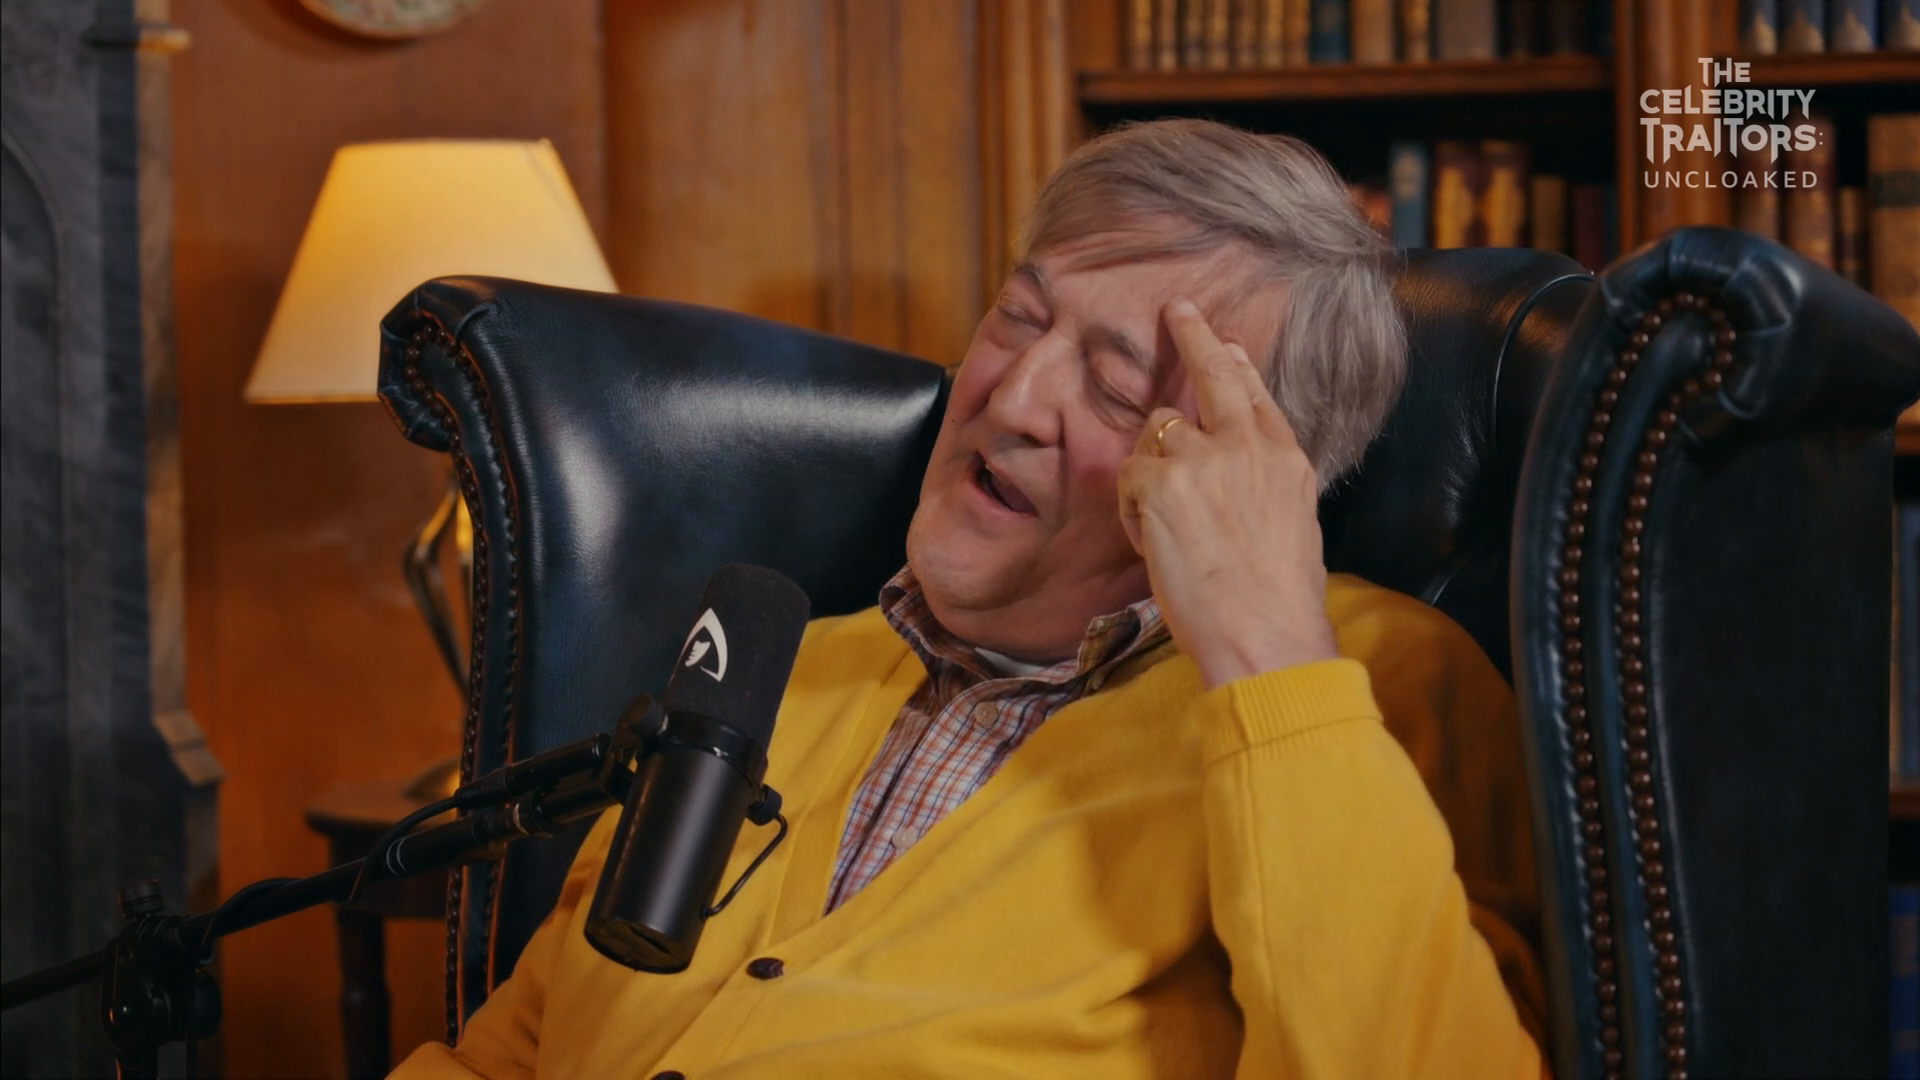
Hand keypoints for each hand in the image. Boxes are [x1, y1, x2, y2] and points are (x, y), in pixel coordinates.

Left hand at [1117, 299, 1337, 689]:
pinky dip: (1133, 507)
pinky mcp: (1164, 479)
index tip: (1229, 345)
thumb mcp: (1293, 529)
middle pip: (1216, 373)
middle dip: (1195, 336)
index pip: (1258, 398)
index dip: (1239, 368)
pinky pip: (1131, 473)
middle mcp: (1248, 448)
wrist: (1264, 633)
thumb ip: (1267, 488)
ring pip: (1158, 429)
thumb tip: (1245, 477)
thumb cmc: (1277, 603)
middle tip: (1178, 311)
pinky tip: (1153, 542)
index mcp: (1286, 462)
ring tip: (1165, 525)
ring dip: (1151, 467)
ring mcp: (1205, 458)